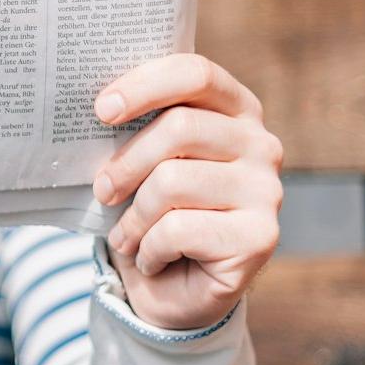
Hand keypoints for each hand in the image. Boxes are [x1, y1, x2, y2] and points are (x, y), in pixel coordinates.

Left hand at [91, 54, 282, 330]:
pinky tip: (150, 259)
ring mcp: (267, 190)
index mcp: (234, 109)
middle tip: (101, 190)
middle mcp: (261, 144)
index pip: (195, 74)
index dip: (145, 85)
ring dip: (134, 216)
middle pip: (180, 127)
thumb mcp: (140, 160)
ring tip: (126, 235)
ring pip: (173, 181)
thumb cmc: (151, 210)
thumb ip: (134, 126)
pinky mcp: (261, 237)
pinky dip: (149, 248)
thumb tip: (96, 106)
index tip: (101, 110)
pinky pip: (179, 228)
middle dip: (126, 162)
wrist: (174, 290)